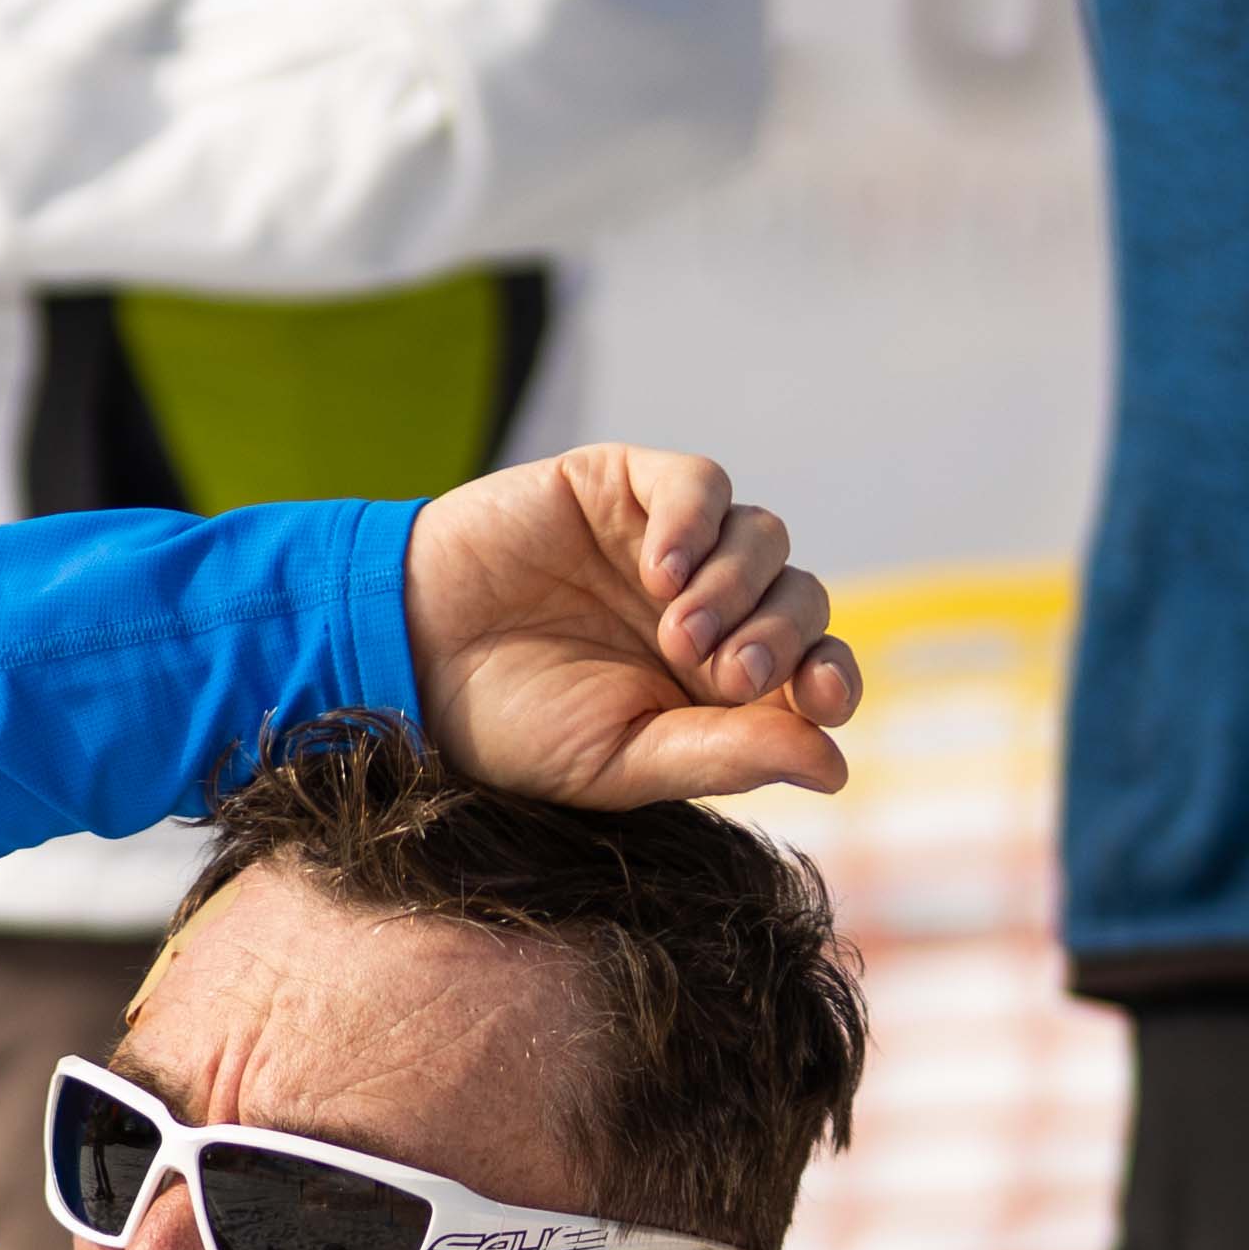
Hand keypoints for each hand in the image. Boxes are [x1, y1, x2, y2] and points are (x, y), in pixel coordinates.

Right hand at [403, 448, 862, 804]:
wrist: (411, 654)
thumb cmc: (510, 727)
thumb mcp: (623, 762)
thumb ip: (728, 757)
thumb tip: (837, 765)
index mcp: (712, 687)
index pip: (811, 666)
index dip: (832, 674)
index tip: (823, 697)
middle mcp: (705, 611)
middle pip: (800, 598)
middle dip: (779, 636)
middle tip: (722, 671)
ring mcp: (669, 545)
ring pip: (763, 537)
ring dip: (738, 587)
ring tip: (677, 632)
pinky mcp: (626, 486)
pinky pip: (701, 484)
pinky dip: (697, 521)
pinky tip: (659, 570)